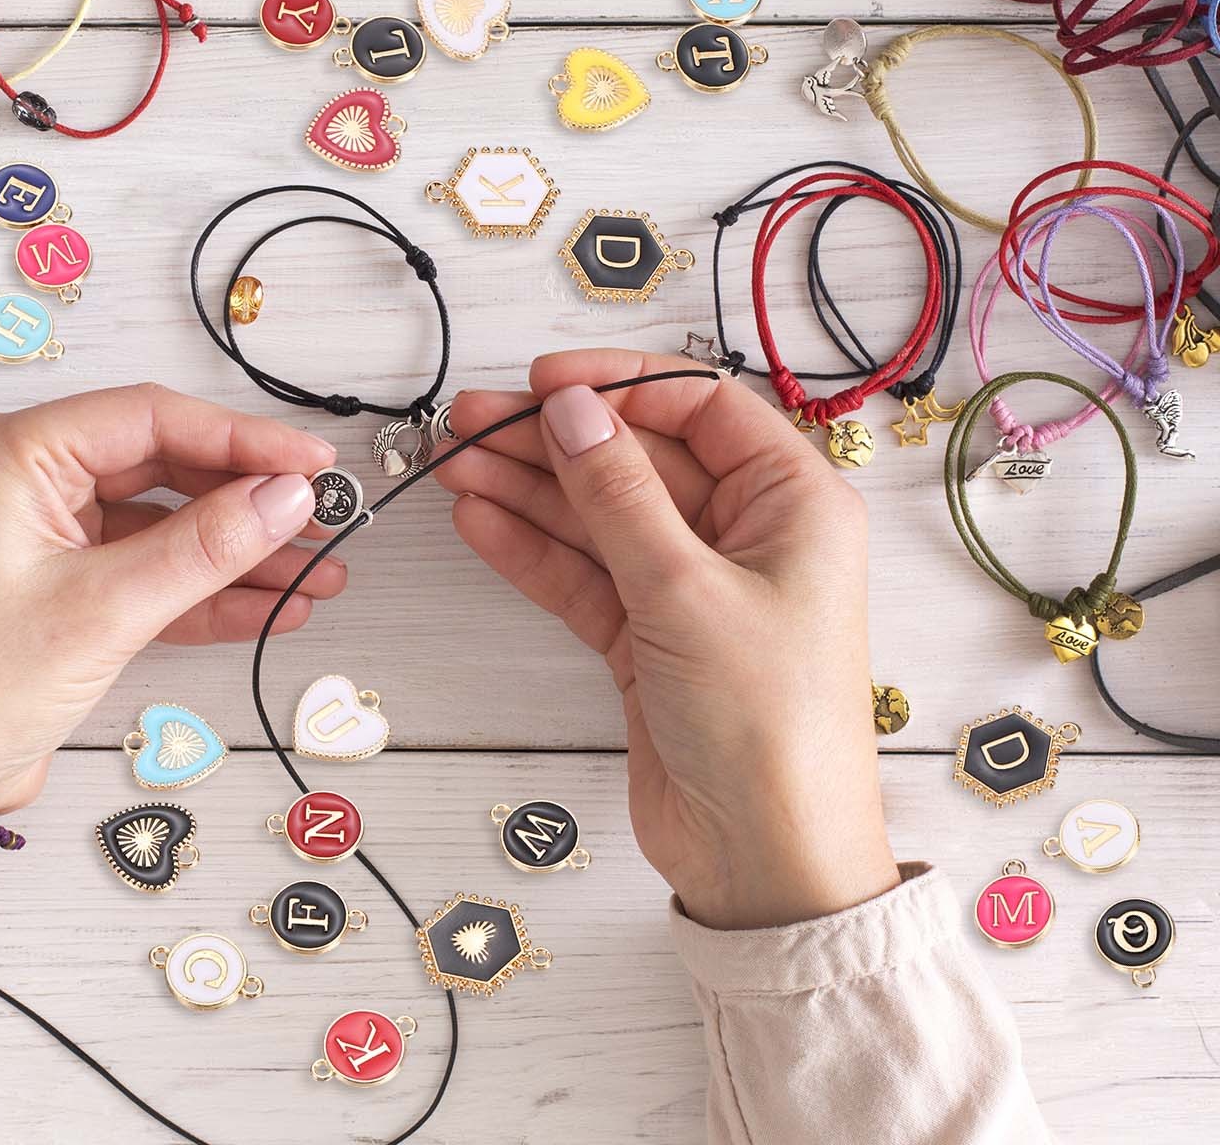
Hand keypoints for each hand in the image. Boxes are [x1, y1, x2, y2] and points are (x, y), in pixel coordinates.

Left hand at [0, 383, 341, 893]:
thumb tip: (289, 495)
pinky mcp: (66, 585)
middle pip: (167, 465)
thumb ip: (205, 546)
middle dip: (250, 499)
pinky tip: (273, 604)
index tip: (312, 463)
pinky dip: (209, 590)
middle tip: (325, 518)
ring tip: (319, 572)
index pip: (151, 417)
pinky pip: (152, 570)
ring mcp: (49, 534)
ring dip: (241, 551)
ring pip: (168, 522)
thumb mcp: (103, 611)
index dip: (242, 438)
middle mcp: (30, 480)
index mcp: (16, 454)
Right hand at [437, 349, 898, 929]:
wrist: (765, 862)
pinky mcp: (647, 637)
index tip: (546, 382)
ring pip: (598, 515)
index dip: (620, 385)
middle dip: (553, 439)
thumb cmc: (767, 723)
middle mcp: (743, 535)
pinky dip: (532, 549)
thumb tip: (570, 407)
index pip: (699, 407)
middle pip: (635, 459)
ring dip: (528, 489)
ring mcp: (690, 587)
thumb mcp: (686, 590)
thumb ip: (617, 493)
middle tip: (471, 422)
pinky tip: (479, 519)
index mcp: (791, 503)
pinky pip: (582, 574)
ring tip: (454, 463)